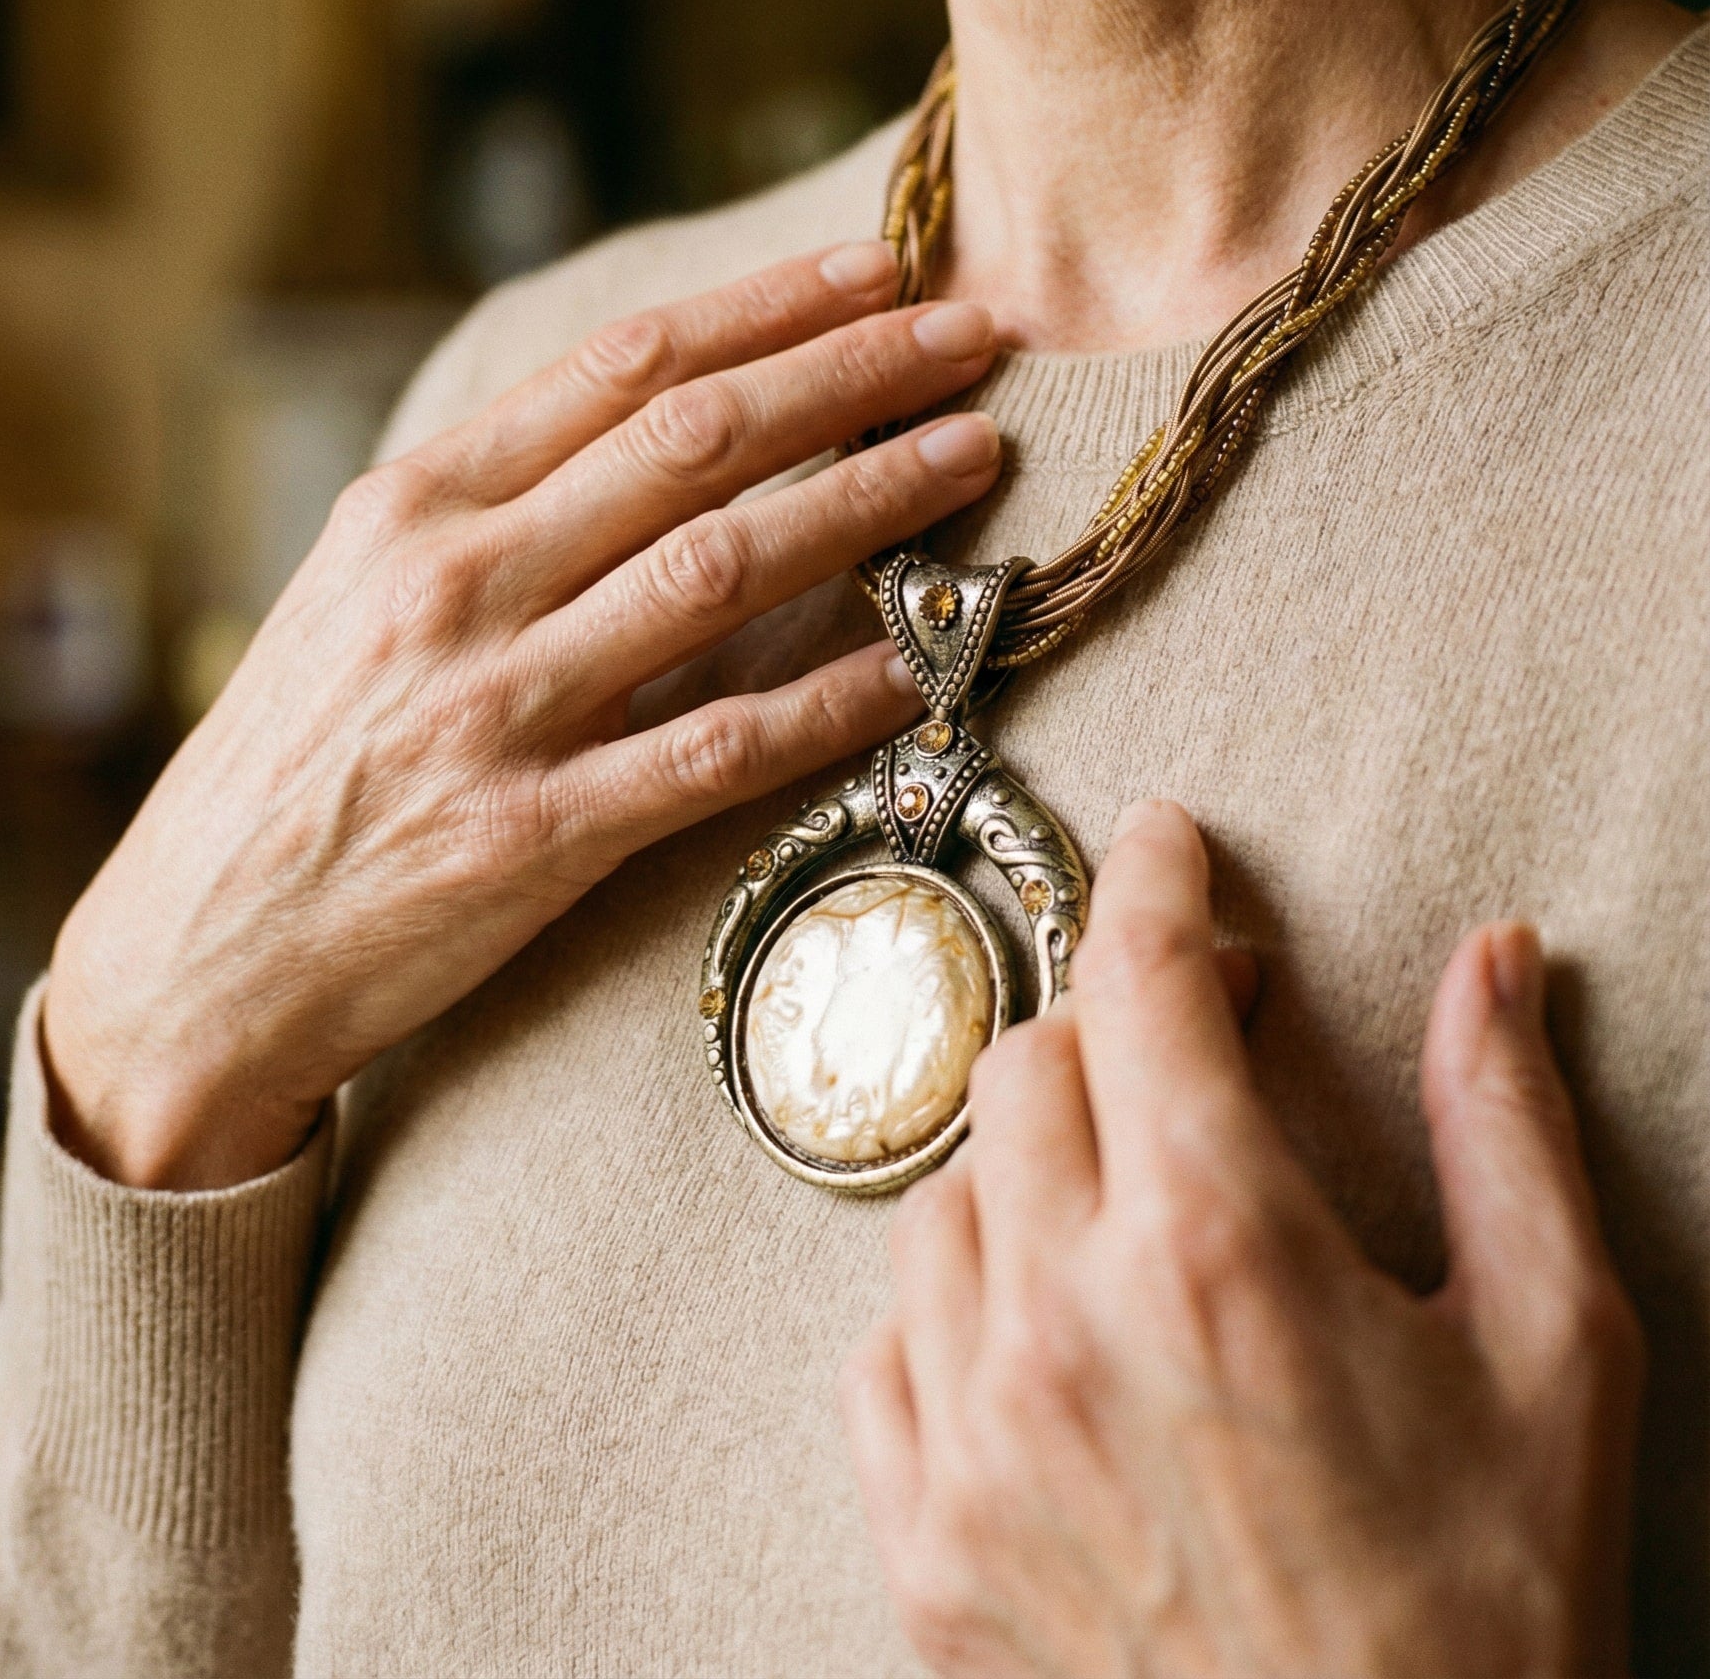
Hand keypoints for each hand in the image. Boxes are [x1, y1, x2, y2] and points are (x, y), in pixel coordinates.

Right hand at [44, 241, 1004, 1188]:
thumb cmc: (298, 757)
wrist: (195, 952)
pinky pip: (718, 748)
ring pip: (724, 568)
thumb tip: (653, 416)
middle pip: (695, 440)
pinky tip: (918, 663)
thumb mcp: (359, 588)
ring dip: (869, 501)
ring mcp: (497, 708)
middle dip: (851, 373)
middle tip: (971, 335)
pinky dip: (830, 699)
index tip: (879, 271)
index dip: (769, 309)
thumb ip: (492, 503)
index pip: (624, 366)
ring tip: (974, 455)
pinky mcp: (535, 836)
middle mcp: (457, 583)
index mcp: (416, 505)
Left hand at [842, 802, 1644, 1678]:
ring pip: (948, 1188)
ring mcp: (976, 1437)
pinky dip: (955, 1299)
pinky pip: (886, 1344)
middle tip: (1201, 1050)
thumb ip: (1505, 1130)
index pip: (1145, 980)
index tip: (1169, 844)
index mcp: (1223, 1248)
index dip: (1158, 882)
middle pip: (1034, 1061)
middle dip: (1119, 1021)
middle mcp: (1068, 1320)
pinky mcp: (924, 1543)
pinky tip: (1042, 1325)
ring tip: (1132, 1198)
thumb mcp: (1558, 1354)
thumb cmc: (1492, 1616)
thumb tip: (1492, 964)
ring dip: (1033, 1156)